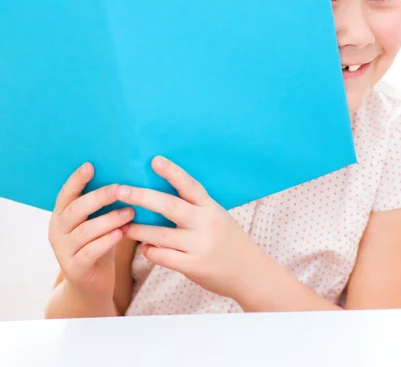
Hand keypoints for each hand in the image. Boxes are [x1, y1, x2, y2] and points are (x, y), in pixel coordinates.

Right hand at [48, 163, 134, 299]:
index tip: (91, 165)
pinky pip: (89, 253)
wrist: (91, 286)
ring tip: (130, 212)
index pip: (66, 194)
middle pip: (76, 209)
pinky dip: (106, 242)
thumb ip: (103, 204)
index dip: (77, 180)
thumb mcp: (98, 222)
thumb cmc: (100, 244)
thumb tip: (127, 178)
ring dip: (109, 219)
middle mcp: (58, 231)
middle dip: (99, 197)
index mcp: (61, 215)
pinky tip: (121, 234)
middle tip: (121, 189)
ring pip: (85, 231)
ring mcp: (63, 251)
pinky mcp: (75, 269)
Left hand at [120, 157, 266, 299]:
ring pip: (160, 235)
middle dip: (142, 197)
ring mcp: (199, 245)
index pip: (189, 185)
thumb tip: (161, 197)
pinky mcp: (193, 266)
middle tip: (120, 190)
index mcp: (211, 207)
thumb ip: (195, 209)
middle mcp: (205, 223)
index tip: (154, 160)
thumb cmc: (228, 240)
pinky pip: (163, 257)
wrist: (249, 272)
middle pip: (169, 206)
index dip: (172, 172)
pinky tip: (145, 248)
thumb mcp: (217, 217)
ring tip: (123, 225)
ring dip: (138, 230)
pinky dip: (150, 251)